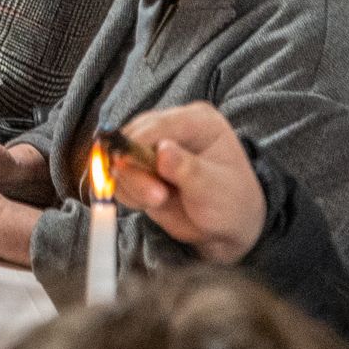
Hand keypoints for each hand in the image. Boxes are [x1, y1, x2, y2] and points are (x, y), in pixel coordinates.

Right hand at [111, 103, 267, 264]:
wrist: (224, 227)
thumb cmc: (230, 203)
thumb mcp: (215, 189)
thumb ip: (188, 170)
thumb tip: (163, 151)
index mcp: (197, 121)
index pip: (159, 123)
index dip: (138, 142)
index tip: (127, 163)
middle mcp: (171, 128)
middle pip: (132, 136)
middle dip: (135, 169)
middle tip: (156, 197)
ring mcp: (152, 147)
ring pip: (119, 156)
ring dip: (131, 183)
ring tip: (159, 201)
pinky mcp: (139, 167)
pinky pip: (118, 175)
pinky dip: (126, 192)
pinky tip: (151, 202)